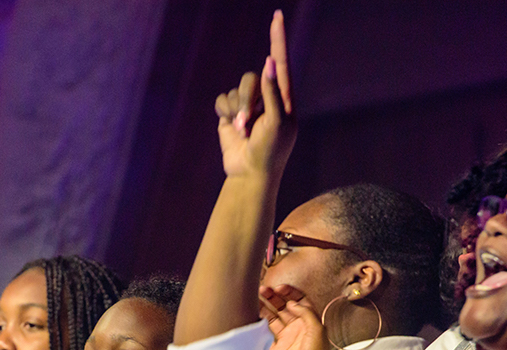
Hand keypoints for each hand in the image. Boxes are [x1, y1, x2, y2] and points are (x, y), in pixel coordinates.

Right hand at [214, 10, 297, 181]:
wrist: (249, 174)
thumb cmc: (270, 152)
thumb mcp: (277, 123)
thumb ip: (273, 93)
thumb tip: (269, 64)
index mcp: (284, 99)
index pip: (281, 63)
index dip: (278, 39)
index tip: (277, 16)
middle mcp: (266, 98)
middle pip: (251, 78)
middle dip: (246, 100)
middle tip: (247, 123)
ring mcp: (248, 106)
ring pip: (236, 89)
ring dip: (236, 110)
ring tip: (242, 131)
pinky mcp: (230, 114)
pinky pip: (222, 99)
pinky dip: (225, 112)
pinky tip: (231, 129)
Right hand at [260, 285, 328, 349]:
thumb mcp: (318, 331)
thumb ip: (306, 313)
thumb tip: (292, 302)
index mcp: (310, 322)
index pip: (300, 301)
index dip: (290, 293)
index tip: (279, 288)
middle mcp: (298, 328)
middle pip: (284, 306)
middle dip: (274, 297)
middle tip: (263, 290)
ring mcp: (286, 337)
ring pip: (274, 316)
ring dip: (265, 306)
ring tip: (256, 297)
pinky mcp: (275, 348)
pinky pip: (266, 331)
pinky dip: (260, 322)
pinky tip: (255, 314)